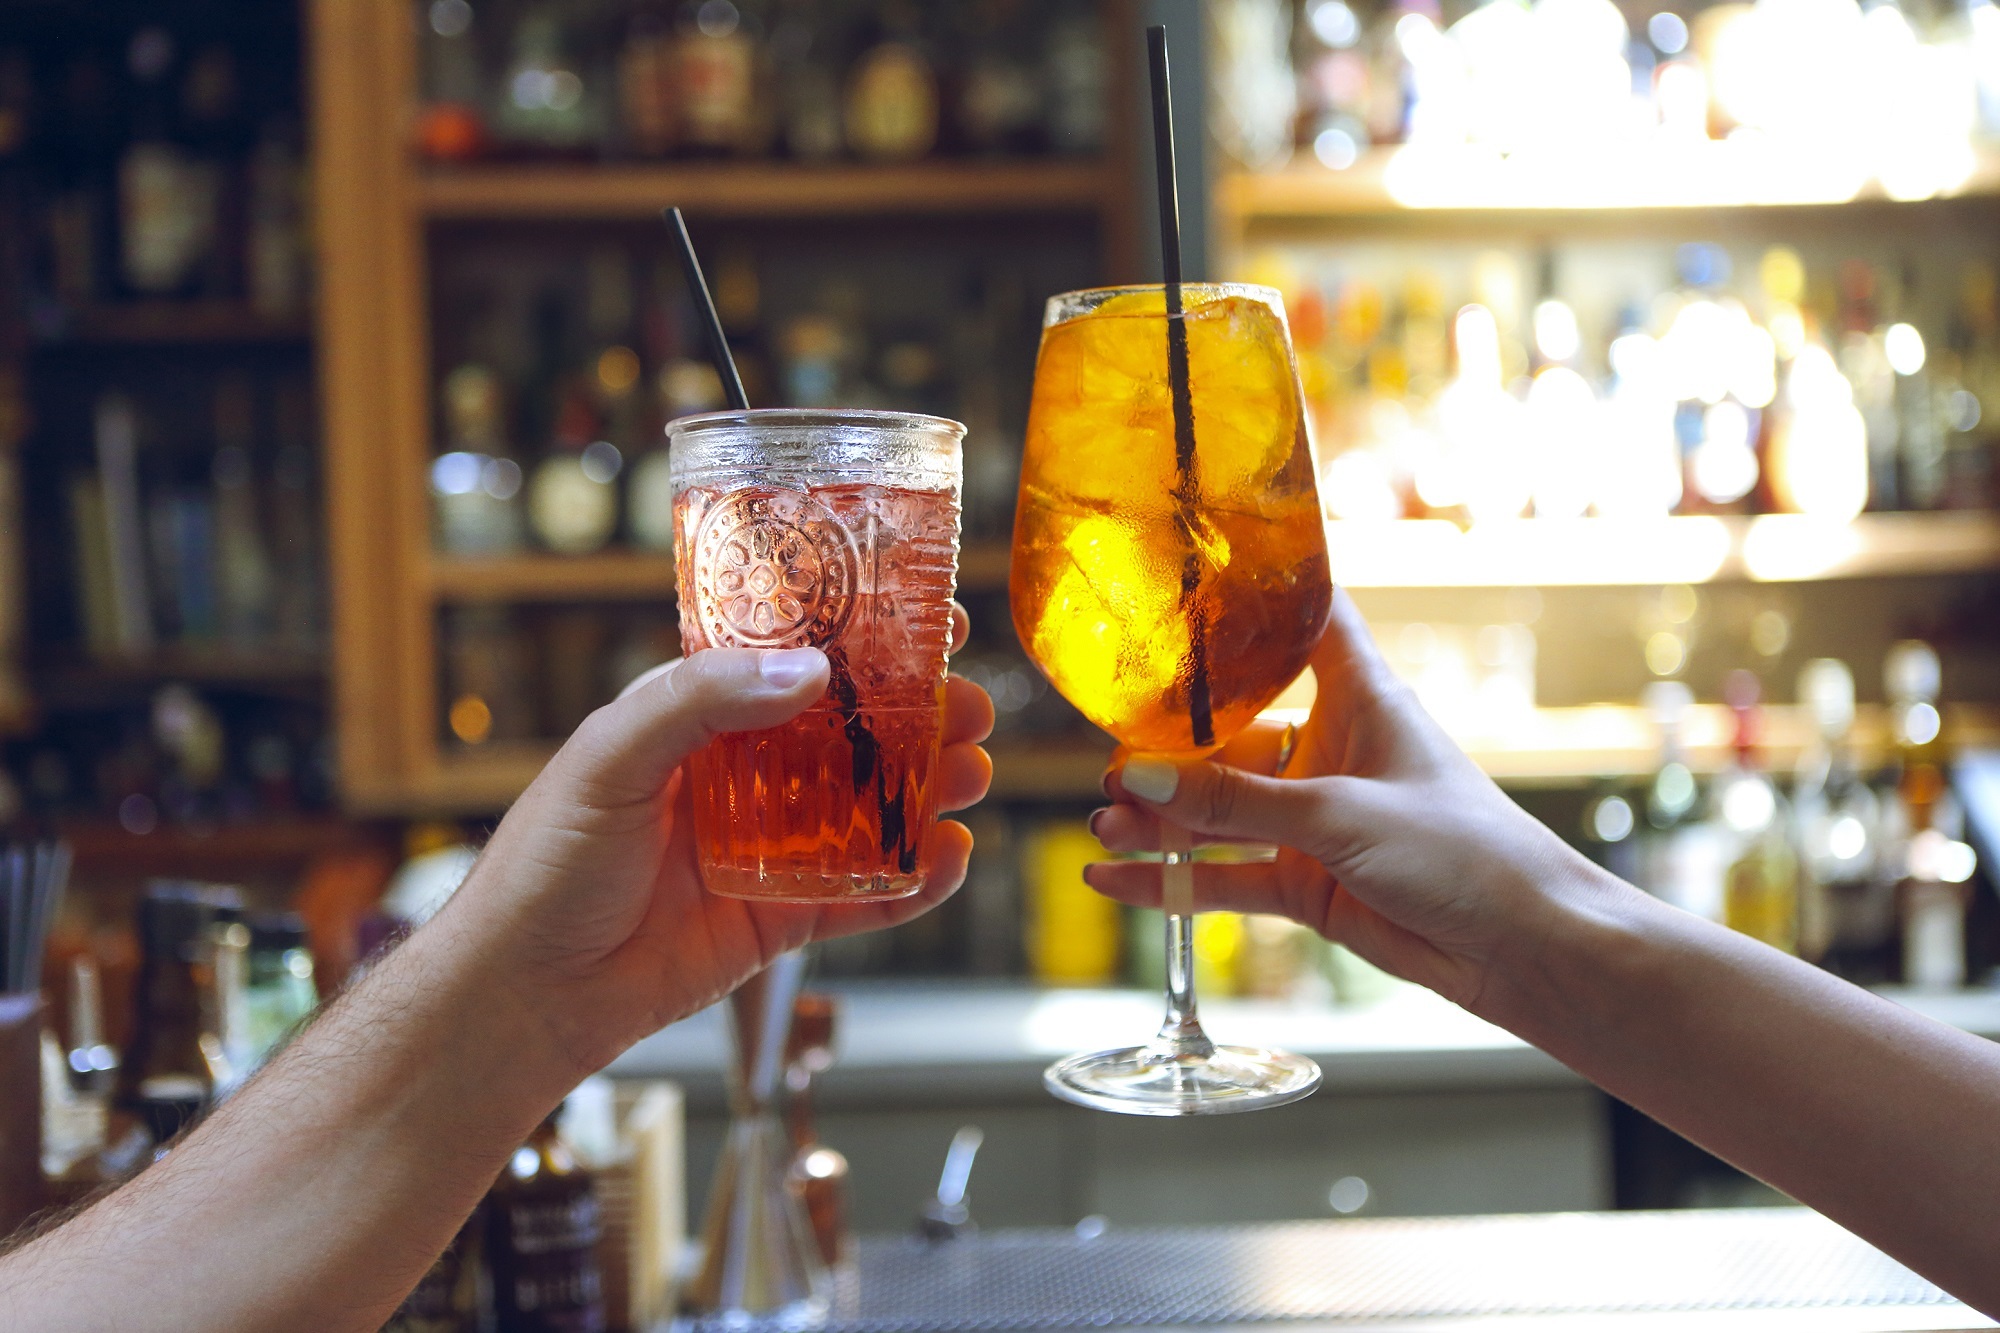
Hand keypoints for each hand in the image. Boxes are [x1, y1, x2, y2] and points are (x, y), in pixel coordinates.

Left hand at [441, 605, 992, 1078]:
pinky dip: (914, 882)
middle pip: (854, 735)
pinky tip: (948, 859)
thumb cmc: (545, 862)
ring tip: (972, 776)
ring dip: (930, 791)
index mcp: (700, 718)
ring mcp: (769, 850)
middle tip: (970, 709)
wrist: (524, 992)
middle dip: (921, 718)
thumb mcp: (611, 754)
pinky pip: (865, 899)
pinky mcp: (781, 922)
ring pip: (872, 812)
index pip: (795, 659)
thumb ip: (703, 700)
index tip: (930, 617)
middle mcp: (743, 776)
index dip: (865, 637)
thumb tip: (810, 670)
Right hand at [1086, 588, 1596, 1010]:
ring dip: (1162, 817)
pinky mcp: (1307, 883)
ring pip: (1219, 809)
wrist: (1519, 948)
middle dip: (1169, 745)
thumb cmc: (1462, 851)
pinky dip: (1172, 881)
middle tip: (1110, 758)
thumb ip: (1232, 801)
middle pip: (1233, 730)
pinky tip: (1115, 880)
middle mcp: (1330, 748)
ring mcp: (1315, 819)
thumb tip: (1133, 776)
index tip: (1188, 577)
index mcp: (1360, 697)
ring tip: (1105, 822)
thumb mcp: (1339, 815)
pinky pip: (1225, 876)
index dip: (1255, 595)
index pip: (1305, 620)